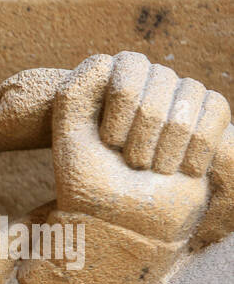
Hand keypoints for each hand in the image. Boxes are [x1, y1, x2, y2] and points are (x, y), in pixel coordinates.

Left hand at [52, 52, 230, 242]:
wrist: (121, 222)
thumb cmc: (88, 184)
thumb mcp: (67, 136)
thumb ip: (73, 92)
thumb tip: (106, 61)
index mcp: (107, 83)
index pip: (129, 66)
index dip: (121, 107)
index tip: (107, 143)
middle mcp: (144, 84)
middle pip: (160, 79)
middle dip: (142, 132)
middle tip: (131, 163)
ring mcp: (176, 99)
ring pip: (190, 93)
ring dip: (167, 144)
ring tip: (151, 169)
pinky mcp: (207, 118)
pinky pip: (217, 108)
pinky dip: (198, 146)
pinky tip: (181, 170)